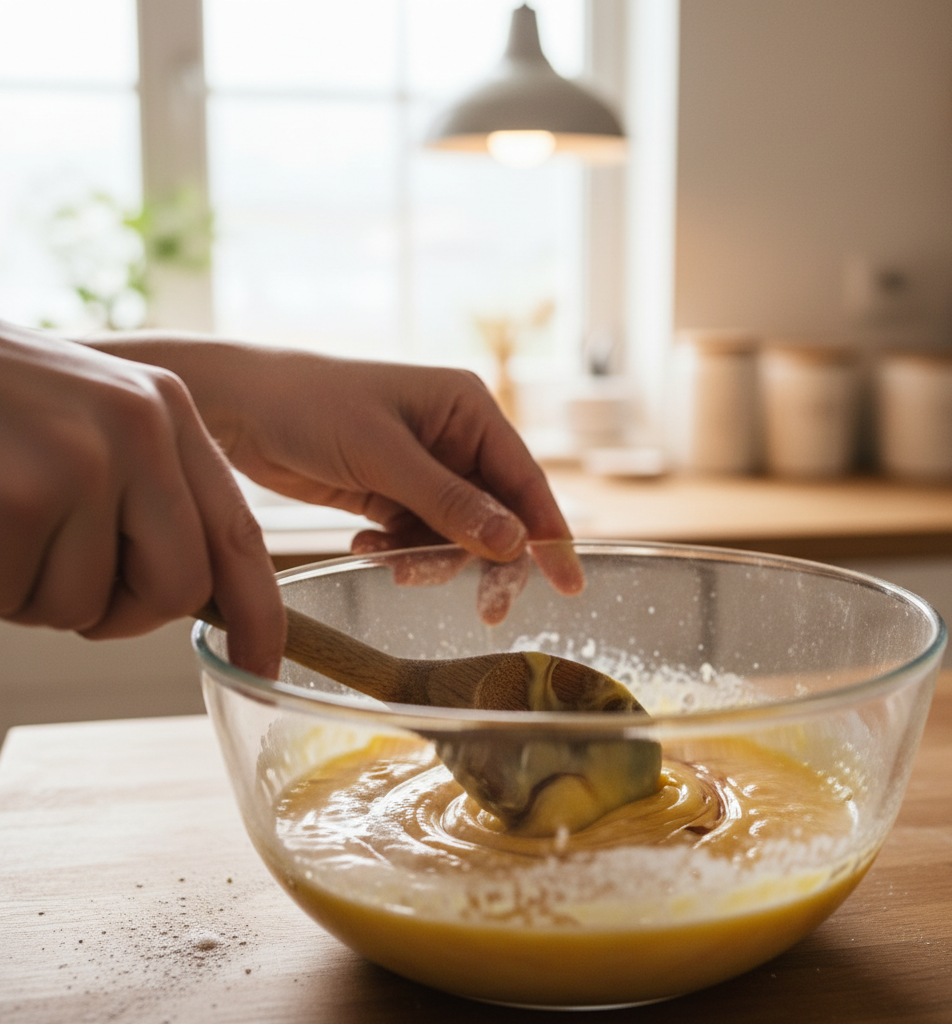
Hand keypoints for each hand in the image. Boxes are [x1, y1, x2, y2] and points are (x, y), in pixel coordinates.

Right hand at [0, 320, 284, 675]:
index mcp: (165, 410)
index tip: (261, 665)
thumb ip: (145, 491)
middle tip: (55, 576)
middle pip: (177, 590)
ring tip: (1, 523)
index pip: (238, 534)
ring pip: (84, 606)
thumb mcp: (85, 419)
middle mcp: (140, 428)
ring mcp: (82, 459)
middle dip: (118, 613)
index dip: (258, 614)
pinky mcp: (19, 494)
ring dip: (31, 593)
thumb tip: (188, 591)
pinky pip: (17, 599)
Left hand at [94, 339, 584, 605]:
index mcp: (468, 408)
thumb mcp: (383, 454)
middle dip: (487, 559)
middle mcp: (455, 437)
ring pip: (458, 534)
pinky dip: (402, 552)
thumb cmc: (310, 406)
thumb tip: (515, 543)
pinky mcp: (394, 493)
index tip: (570, 583)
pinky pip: (420, 537)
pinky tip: (367, 546)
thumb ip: (449, 501)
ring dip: (433, 558)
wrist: (237, 407)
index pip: (525, 479)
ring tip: (390, 561)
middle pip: (498, 514)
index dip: (550, 533)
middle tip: (485, 609)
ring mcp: (426, 468)